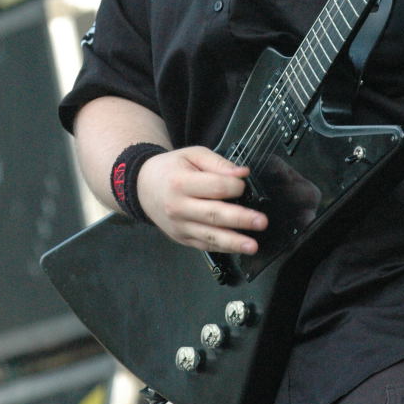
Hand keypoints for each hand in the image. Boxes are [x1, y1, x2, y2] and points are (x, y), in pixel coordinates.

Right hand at [136, 145, 267, 253]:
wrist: (143, 187)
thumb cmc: (171, 168)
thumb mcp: (192, 155)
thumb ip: (218, 163)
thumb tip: (242, 173)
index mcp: (181, 182)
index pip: (215, 187)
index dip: (235, 186)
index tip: (243, 184)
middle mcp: (179, 207)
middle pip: (214, 214)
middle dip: (240, 219)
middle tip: (261, 222)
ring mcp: (179, 226)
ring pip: (210, 236)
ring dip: (234, 242)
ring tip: (252, 246)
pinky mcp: (181, 238)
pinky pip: (204, 245)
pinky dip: (222, 248)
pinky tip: (238, 248)